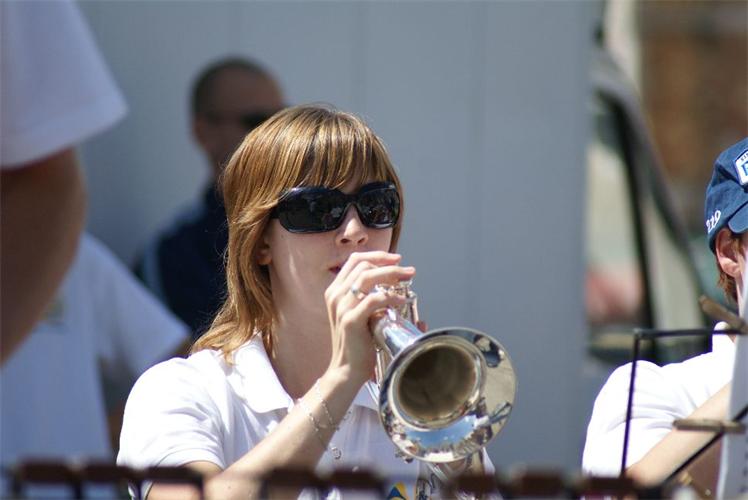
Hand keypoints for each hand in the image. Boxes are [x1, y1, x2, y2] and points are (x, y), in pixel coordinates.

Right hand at [324, 251, 415, 384]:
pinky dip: (390, 296)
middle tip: (409, 271)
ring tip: (408, 279)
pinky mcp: (350, 321)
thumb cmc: (356, 342)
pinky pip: (373, 300)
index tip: (396, 259)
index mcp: (335, 290)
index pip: (355, 260)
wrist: (346, 369)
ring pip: (367, 277)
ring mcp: (341, 307)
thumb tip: (398, 288)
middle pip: (363, 265)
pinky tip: (401, 299)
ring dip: (391, 274)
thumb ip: (370, 297)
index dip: (377, 256)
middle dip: (389, 264)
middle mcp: (335, 295)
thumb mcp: (360, 314)